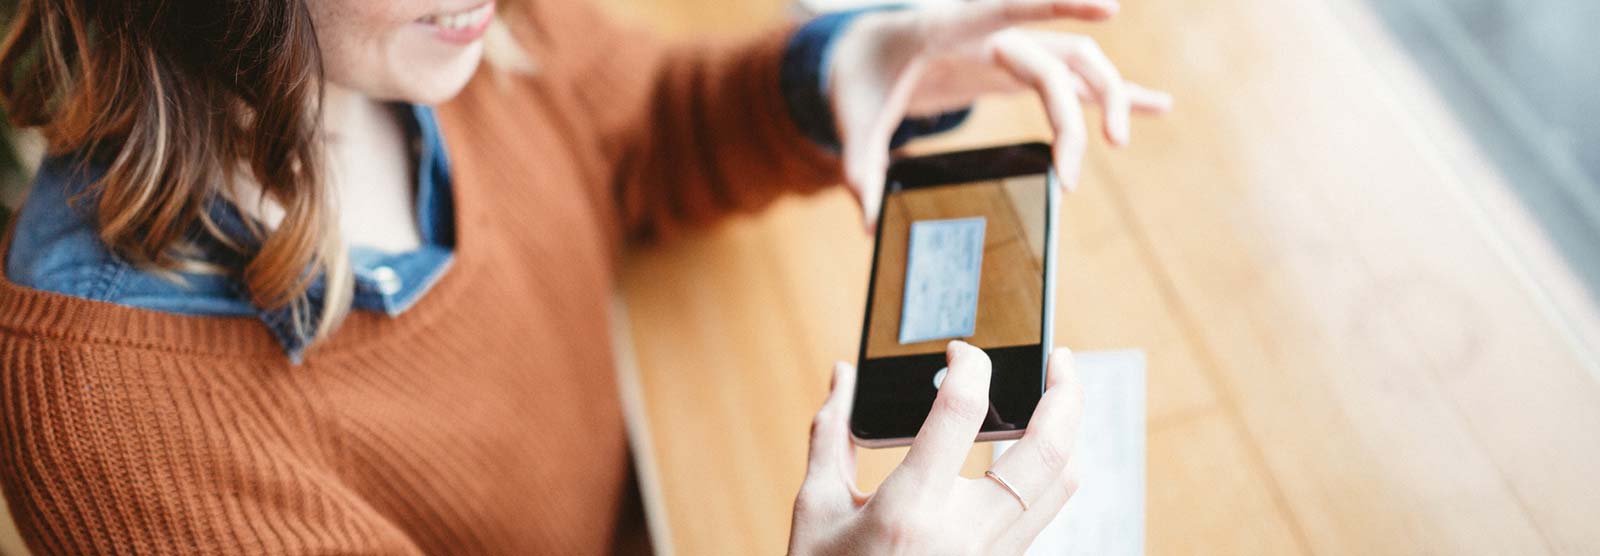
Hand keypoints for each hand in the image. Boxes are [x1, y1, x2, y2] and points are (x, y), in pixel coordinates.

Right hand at [788, 342, 1084, 554]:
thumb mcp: (815, 509)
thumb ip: (832, 434)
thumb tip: (844, 374)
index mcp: (910, 511)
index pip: (961, 413)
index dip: (969, 365)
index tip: (961, 350)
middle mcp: (964, 536)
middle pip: (1046, 453)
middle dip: (1065, 393)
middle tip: (1061, 356)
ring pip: (1062, 486)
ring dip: (1068, 434)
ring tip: (1057, 397)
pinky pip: (1045, 513)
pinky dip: (1049, 472)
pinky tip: (1031, 450)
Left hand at [826, 0, 1172, 228]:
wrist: (869, 52)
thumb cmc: (862, 76)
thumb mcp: (851, 116)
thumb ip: (858, 164)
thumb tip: (865, 220)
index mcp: (951, 27)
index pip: (1013, 7)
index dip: (1060, 3)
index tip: (1111, 8)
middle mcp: (994, 32)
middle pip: (1057, 59)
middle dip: (1072, 116)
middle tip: (1070, 177)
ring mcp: (1015, 48)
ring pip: (1080, 63)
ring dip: (1109, 98)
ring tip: (1119, 144)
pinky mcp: (1023, 70)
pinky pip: (1078, 80)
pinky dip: (1116, 93)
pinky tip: (1158, 106)